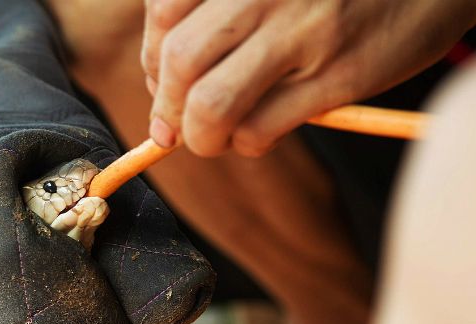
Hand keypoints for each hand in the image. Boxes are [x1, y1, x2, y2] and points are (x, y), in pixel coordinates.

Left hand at [142, 0, 475, 156]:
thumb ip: (223, 9)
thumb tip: (169, 76)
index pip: (163, 13)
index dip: (151, 61)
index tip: (159, 85)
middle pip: (177, 61)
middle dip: (167, 107)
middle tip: (174, 126)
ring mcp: (302, 33)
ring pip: (211, 105)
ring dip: (199, 137)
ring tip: (210, 138)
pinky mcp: (337, 77)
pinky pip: (259, 129)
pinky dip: (245, 144)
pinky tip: (257, 135)